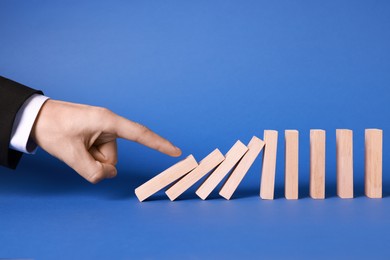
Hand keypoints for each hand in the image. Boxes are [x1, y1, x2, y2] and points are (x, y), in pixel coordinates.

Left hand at [31, 99, 181, 182]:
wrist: (36, 117)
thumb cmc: (53, 128)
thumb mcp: (71, 154)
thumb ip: (93, 172)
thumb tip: (109, 175)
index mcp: (108, 121)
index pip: (140, 134)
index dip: (159, 144)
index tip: (176, 151)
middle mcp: (109, 124)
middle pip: (113, 157)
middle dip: (96, 163)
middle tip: (75, 151)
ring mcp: (103, 130)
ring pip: (105, 158)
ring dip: (90, 159)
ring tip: (73, 146)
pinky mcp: (97, 135)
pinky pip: (99, 155)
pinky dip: (88, 157)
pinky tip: (75, 146)